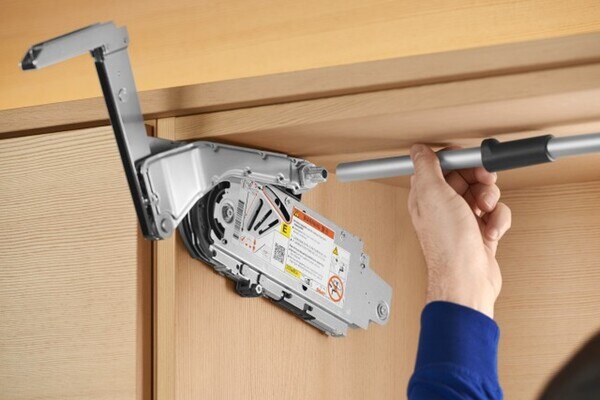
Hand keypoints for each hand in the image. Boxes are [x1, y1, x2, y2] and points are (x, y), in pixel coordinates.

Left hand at [408, 145, 510, 318]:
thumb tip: (418, 149)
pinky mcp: (481, 233)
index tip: (472, 160)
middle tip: (486, 182)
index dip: (459, 160)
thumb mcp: (433, 195)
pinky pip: (496, 215)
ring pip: (484, 195)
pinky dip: (498, 220)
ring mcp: (463, 221)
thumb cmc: (448, 244)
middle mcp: (443, 207)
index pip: (443, 166)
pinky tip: (491, 231)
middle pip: (466, 178)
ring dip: (491, 200)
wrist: (467, 280)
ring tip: (485, 211)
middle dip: (480, 179)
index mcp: (426, 196)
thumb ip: (427, 168)